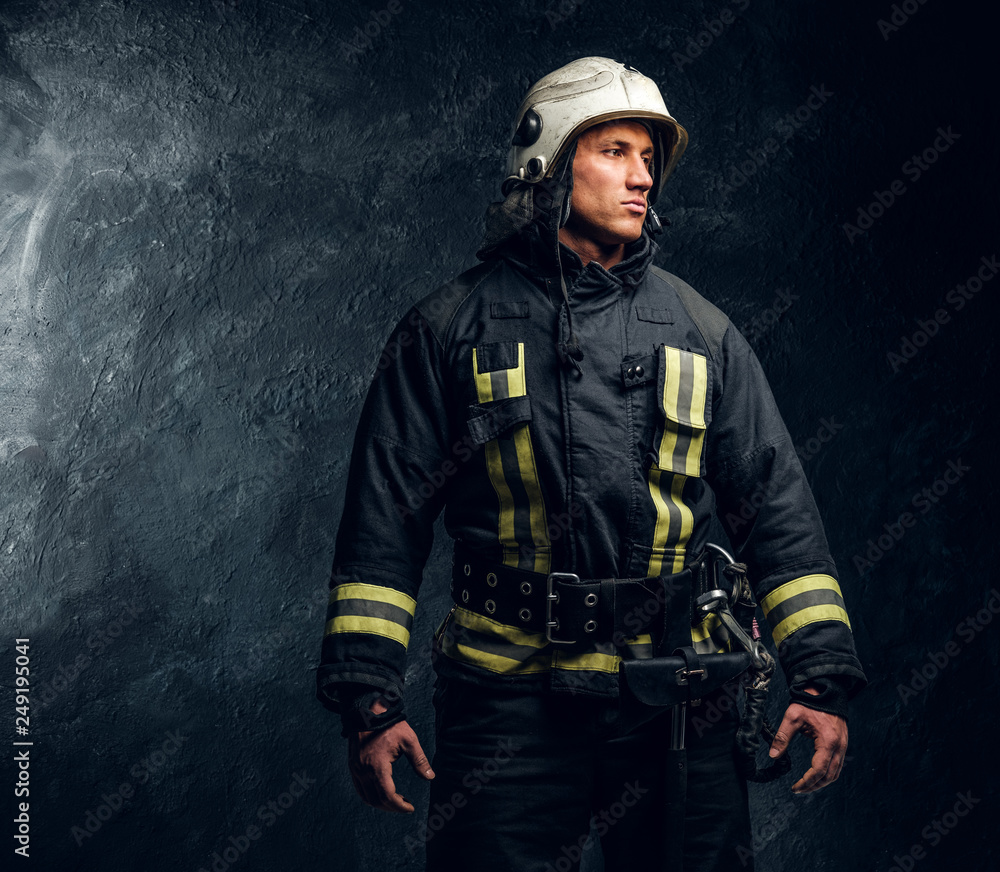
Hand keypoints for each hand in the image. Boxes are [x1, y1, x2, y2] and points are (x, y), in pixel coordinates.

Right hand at [347, 698, 433, 812]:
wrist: (368, 712)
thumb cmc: (390, 725)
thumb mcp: (409, 740)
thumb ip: (419, 760)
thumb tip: (430, 777)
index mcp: (377, 765)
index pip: (387, 795)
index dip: (399, 806)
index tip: (410, 807)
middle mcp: (363, 770)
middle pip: (376, 800)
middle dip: (392, 807)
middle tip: (405, 806)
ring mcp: (356, 769)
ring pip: (366, 797)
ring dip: (381, 804)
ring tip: (395, 801)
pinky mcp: (353, 766)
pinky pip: (360, 789)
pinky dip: (371, 796)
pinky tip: (382, 792)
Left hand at [768, 686, 847, 793]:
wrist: (825, 691)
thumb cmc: (809, 703)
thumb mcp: (792, 717)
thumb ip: (782, 737)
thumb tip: (773, 755)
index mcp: (828, 741)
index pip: (819, 770)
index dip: (807, 782)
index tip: (795, 788)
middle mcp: (839, 747)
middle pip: (829, 776)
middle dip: (814, 786)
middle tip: (799, 789)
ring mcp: (843, 746)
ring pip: (835, 773)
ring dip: (822, 782)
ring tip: (806, 785)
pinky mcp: (842, 744)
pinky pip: (838, 765)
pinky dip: (828, 773)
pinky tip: (817, 774)